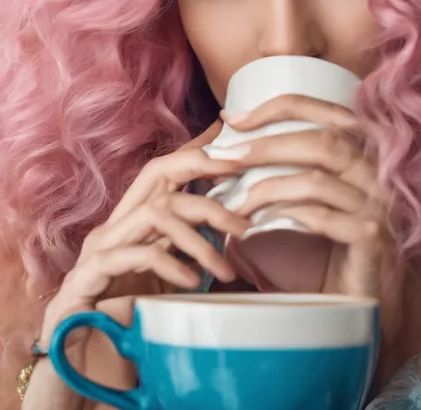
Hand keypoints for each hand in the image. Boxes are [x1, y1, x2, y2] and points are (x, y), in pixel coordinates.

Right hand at [38, 119, 249, 354]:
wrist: (78, 363)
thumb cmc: (127, 317)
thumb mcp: (168, 276)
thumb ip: (191, 250)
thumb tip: (238, 231)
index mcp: (132, 220)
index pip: (163, 170)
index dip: (198, 155)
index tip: (238, 158)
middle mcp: (115, 225)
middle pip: (157, 174)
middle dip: (205, 182)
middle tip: (243, 218)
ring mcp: (98, 247)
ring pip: (154, 213)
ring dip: (197, 239)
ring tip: (226, 269)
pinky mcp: (87, 276)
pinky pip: (134, 256)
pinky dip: (169, 264)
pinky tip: (192, 282)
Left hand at [220, 96, 404, 339]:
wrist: (354, 302)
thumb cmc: (322, 248)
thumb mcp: (301, 200)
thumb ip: (281, 168)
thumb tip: (230, 140)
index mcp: (362, 153)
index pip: (327, 111)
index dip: (279, 107)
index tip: (233, 118)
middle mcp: (376, 173)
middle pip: (323, 141)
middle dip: (266, 146)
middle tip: (225, 159)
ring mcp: (379, 205)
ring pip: (317, 181)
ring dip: (266, 188)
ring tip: (234, 202)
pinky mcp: (371, 237)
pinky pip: (320, 218)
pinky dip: (282, 217)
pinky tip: (256, 226)